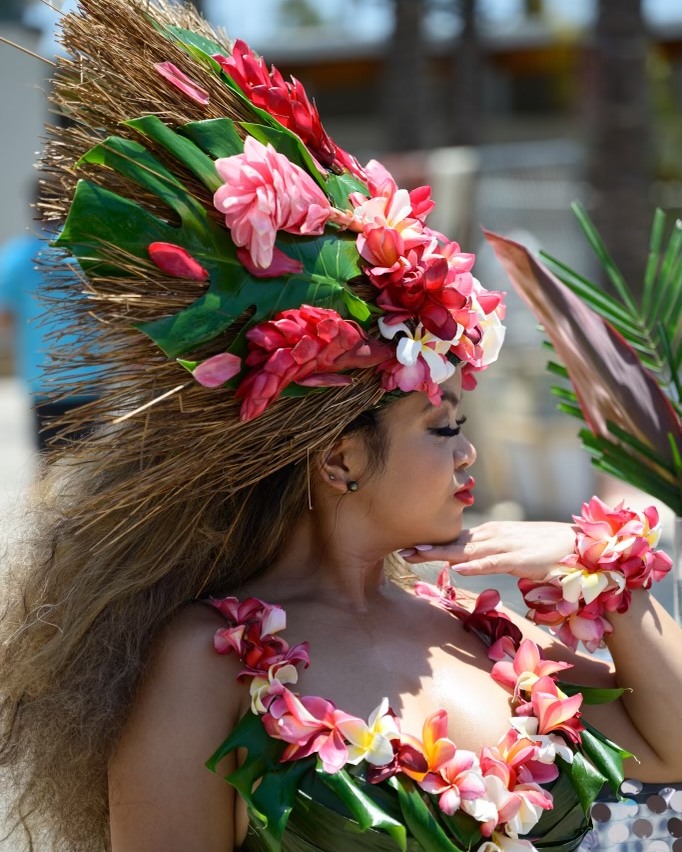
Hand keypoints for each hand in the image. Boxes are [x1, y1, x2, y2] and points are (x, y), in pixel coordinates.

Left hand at [398, 521, 575, 582]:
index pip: (455, 539)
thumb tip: (469, 564)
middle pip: (455, 542)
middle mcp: (493, 536)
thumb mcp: (510, 552)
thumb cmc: (543, 550)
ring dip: (442, 552)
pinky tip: (459, 568)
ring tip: (418, 554)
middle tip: (401, 550)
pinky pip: (493, 562)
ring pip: (467, 550)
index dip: (432, 543)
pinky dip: (476, 565)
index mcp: (490, 535)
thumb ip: (490, 556)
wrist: (575, 544)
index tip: (408, 547)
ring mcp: (505, 545)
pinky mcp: (519, 558)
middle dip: (428, 547)